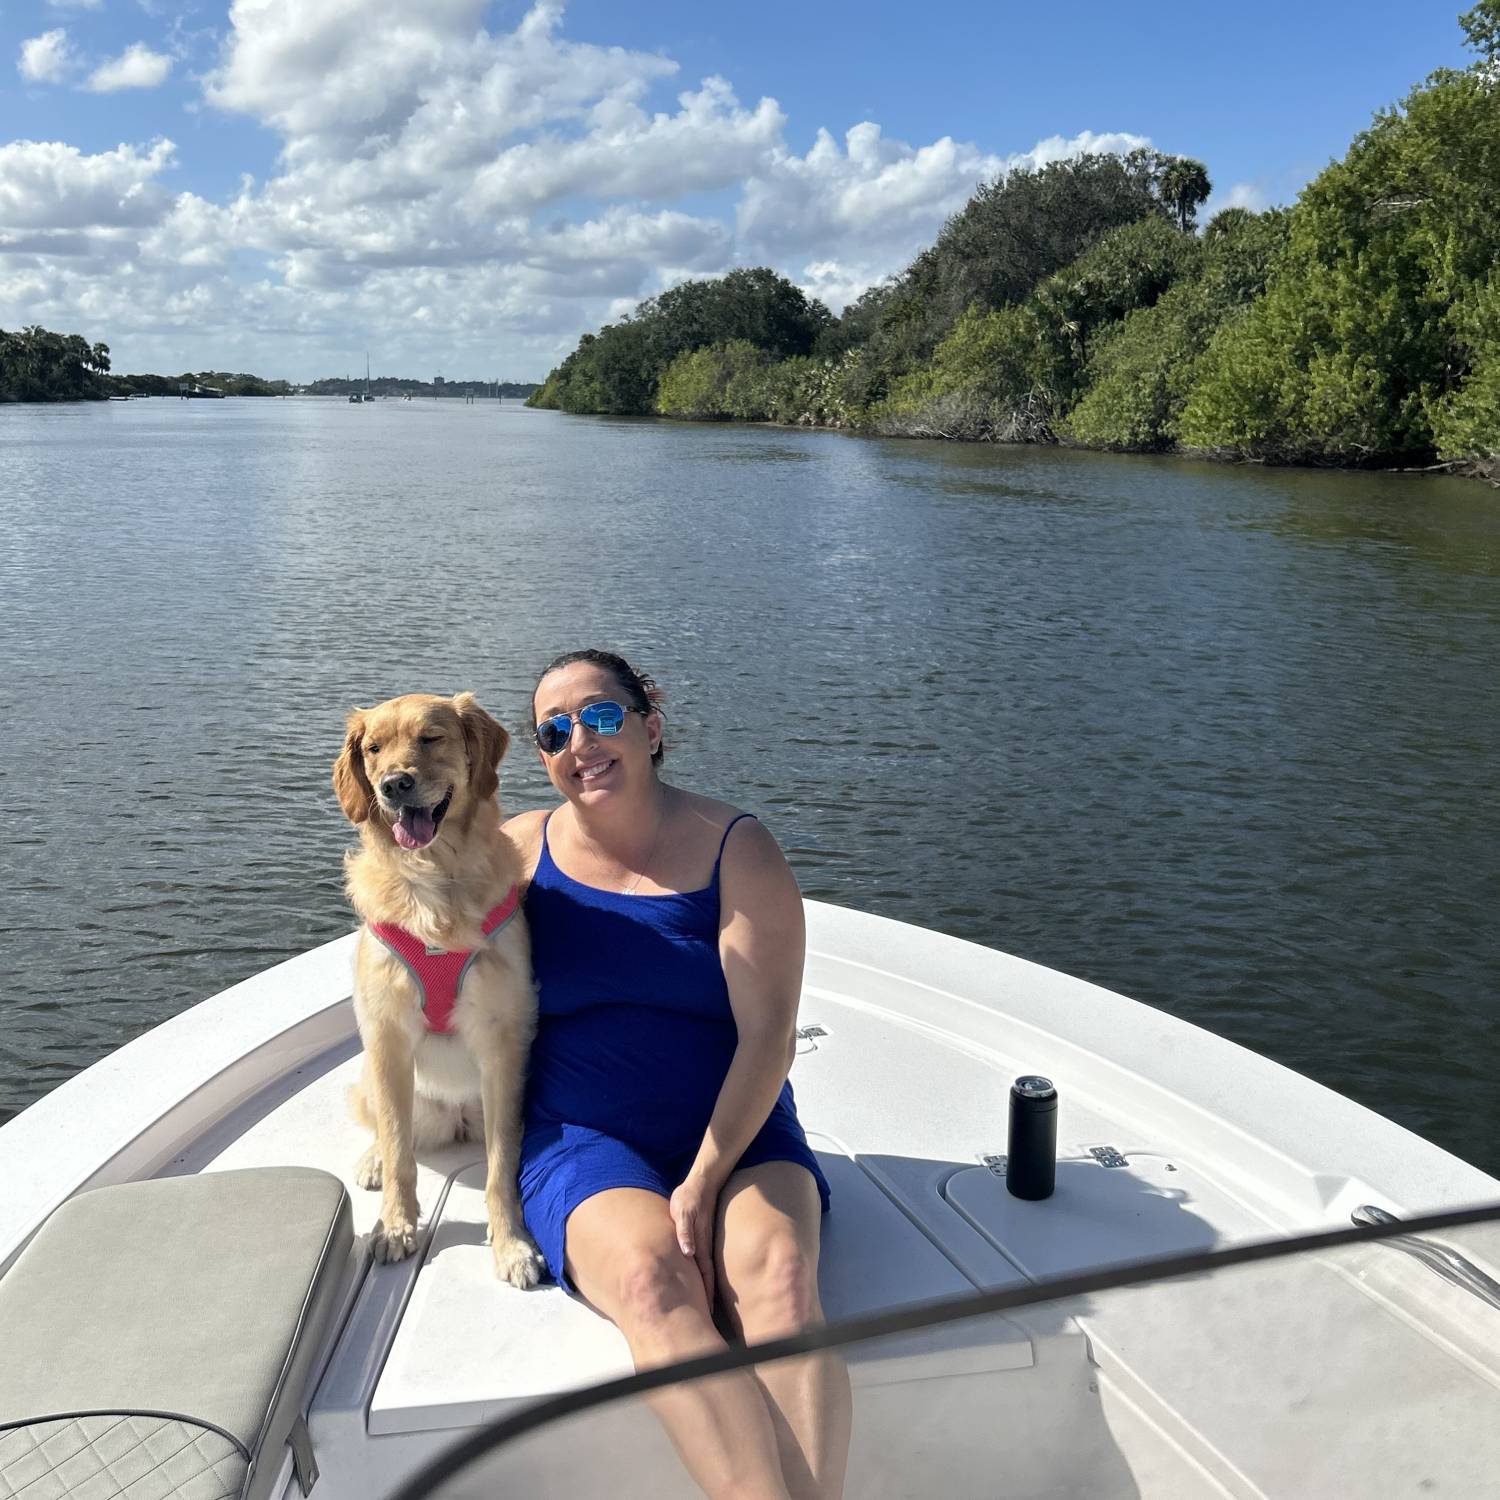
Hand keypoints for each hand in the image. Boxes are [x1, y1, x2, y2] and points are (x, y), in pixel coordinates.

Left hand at [668, 1171, 719, 1309]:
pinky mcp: (703, 1236)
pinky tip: (703, 1279)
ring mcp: (705, 1241)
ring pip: (707, 1268)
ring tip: (708, 1306)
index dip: (706, 1294)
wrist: (702, 1182)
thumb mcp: (681, 1211)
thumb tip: (688, 1252)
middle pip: (707, 1276)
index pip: (704, 1274)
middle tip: (709, 1318)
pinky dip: (705, 1272)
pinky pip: (704, 1258)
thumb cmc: (688, 1197)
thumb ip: (684, 1231)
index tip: (708, 1313)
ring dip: (708, 1286)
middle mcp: (704, 1245)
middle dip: (709, 1297)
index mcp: (699, 1243)